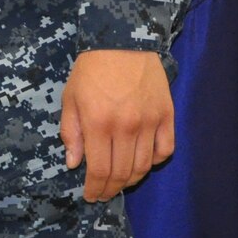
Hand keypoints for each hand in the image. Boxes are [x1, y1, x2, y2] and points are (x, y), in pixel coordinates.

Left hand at [59, 49, 174, 201]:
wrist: (123, 41)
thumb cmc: (90, 70)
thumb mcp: (70, 98)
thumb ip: (72, 133)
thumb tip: (74, 164)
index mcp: (98, 123)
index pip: (100, 170)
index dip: (95, 188)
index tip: (91, 196)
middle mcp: (126, 127)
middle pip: (123, 173)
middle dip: (111, 189)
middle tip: (104, 194)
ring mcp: (150, 122)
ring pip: (144, 166)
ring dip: (131, 180)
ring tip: (120, 182)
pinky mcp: (167, 115)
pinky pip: (165, 149)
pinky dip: (154, 161)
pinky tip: (142, 162)